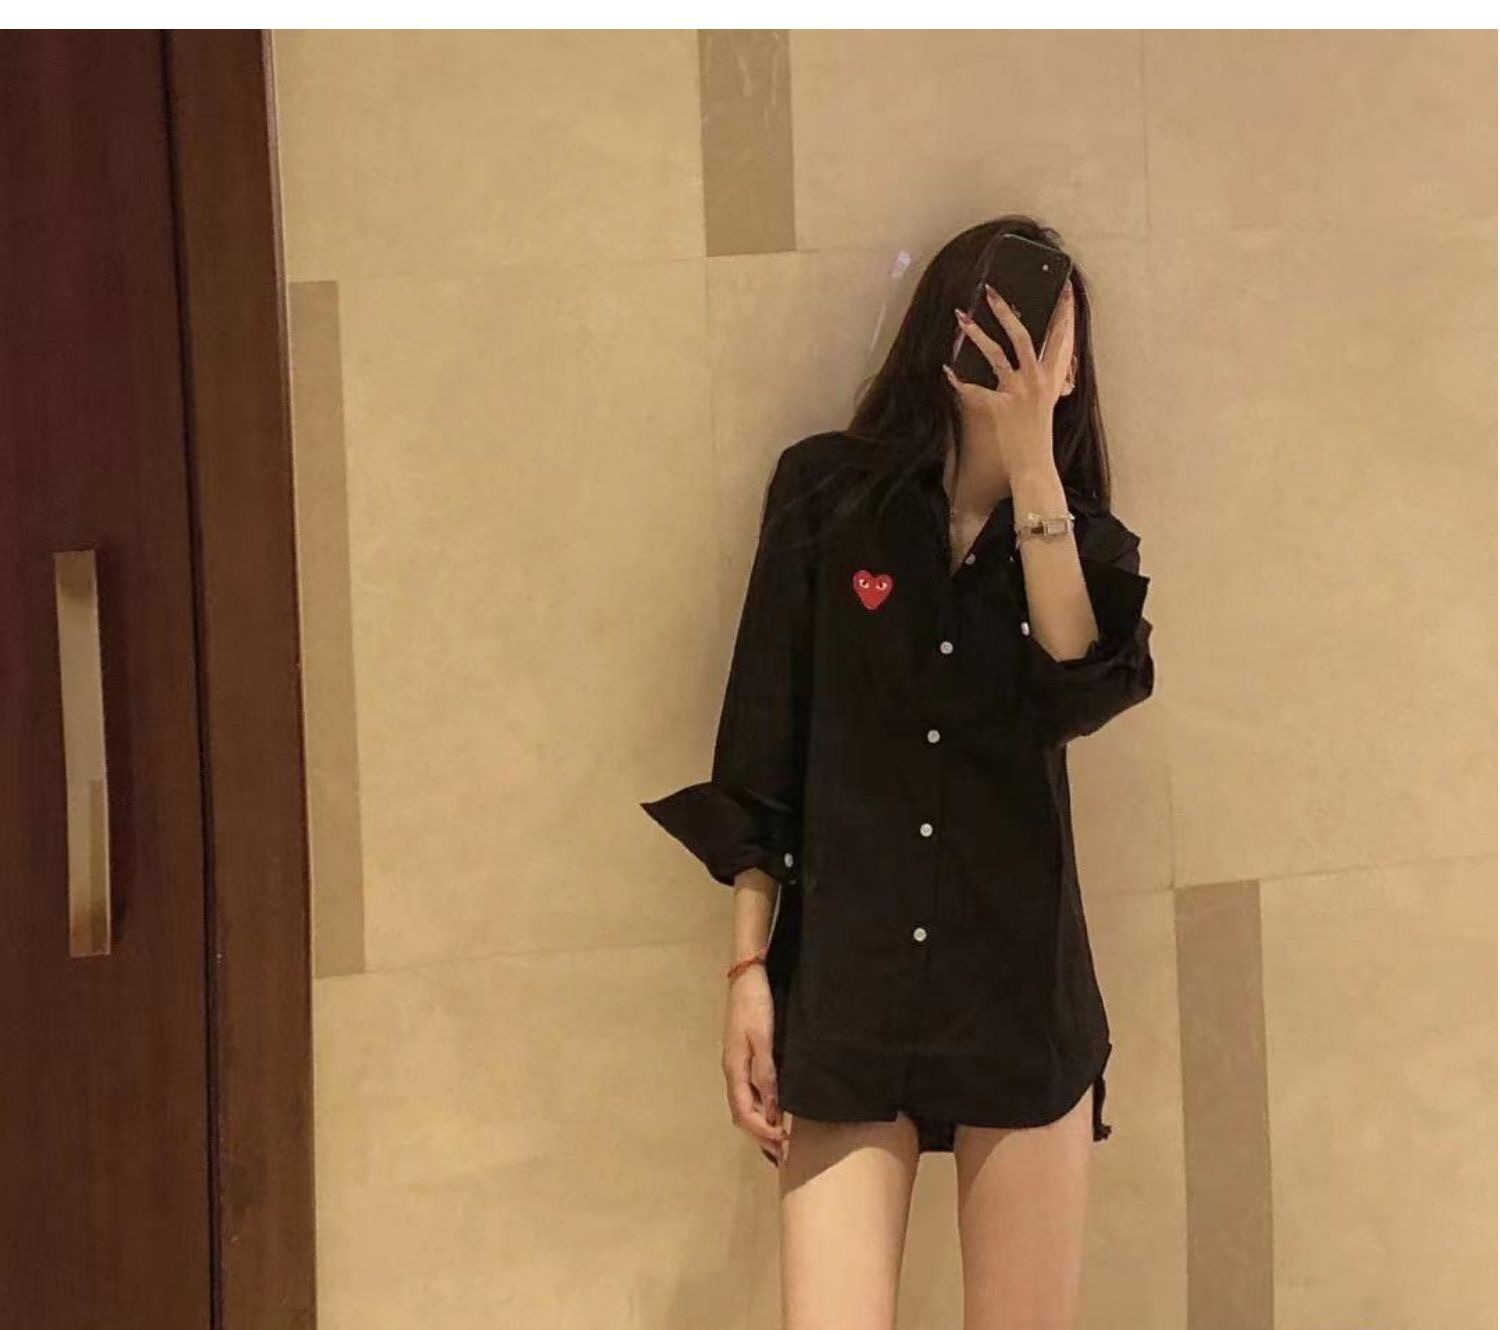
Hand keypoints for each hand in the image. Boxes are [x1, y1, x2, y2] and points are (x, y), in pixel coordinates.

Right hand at [721, 965, 788, 1164]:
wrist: (748, 975)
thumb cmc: (756, 1005)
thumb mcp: (764, 1039)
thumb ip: (767, 1075)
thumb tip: (770, 1111)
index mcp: (734, 1069)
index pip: (744, 1113)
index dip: (762, 1132)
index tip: (783, 1145)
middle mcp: (731, 1070)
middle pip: (740, 1113)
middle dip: (759, 1135)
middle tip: (781, 1152)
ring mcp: (735, 1062)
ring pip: (743, 1104)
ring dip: (758, 1123)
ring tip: (777, 1138)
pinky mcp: (742, 1054)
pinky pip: (747, 1091)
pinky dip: (758, 1107)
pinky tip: (771, 1108)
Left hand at [944, 280, 1075, 483]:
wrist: (1034, 466)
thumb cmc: (1039, 436)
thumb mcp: (1049, 404)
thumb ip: (1049, 383)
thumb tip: (1050, 369)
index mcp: (1052, 379)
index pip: (1062, 339)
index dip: (1065, 313)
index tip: (1064, 289)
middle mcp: (1036, 381)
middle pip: (1023, 337)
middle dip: (1006, 312)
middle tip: (990, 291)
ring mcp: (1017, 392)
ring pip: (996, 354)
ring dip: (977, 334)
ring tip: (960, 318)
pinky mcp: (998, 406)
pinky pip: (973, 388)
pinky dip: (958, 378)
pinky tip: (946, 369)